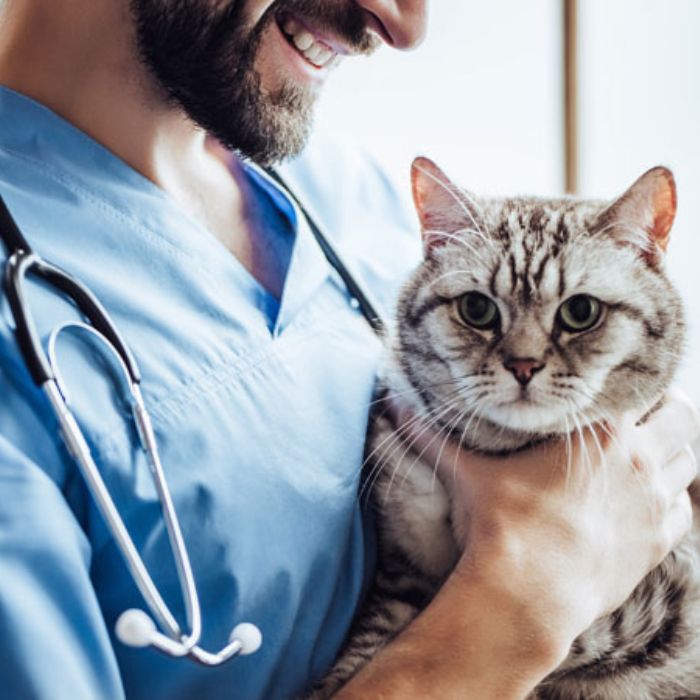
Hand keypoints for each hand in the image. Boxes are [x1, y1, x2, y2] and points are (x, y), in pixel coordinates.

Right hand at [400, 389, 699, 657]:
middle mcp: (639, 461)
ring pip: (688, 460)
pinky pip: (683, 509)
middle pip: (680, 416)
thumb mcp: (467, 473)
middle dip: (667, 409)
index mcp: (601, 434)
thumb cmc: (501, 525)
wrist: (528, 594)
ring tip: (646, 455)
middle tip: (643, 413)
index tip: (617, 385)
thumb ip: (431, 435)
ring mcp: (654, 503)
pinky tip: (649, 501)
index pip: (639, 386)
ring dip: (673, 453)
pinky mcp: (658, 543)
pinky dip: (674, 500)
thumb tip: (392, 403)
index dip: (632, 382)